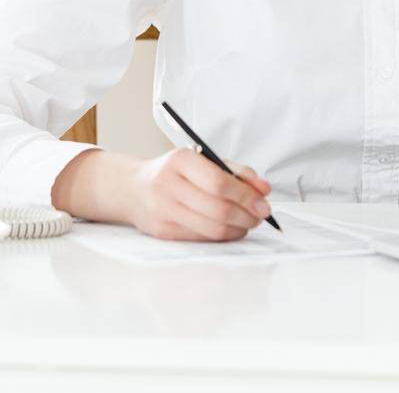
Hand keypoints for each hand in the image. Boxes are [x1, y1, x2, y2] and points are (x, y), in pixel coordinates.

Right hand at [126, 147, 272, 241]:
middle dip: (247, 215)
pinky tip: (230, 229)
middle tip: (260, 215)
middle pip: (219, 209)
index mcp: (180, 160)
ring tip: (248, 222)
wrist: (134, 188)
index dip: (247, 196)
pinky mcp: (163, 232)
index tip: (264, 202)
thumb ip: (235, 172)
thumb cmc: (175, 172)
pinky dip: (223, 236)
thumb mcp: (202, 160)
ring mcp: (163, 211)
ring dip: (238, 229)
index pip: (220, 183)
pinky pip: (202, 239)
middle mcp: (168, 185)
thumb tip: (263, 189)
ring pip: (212, 229)